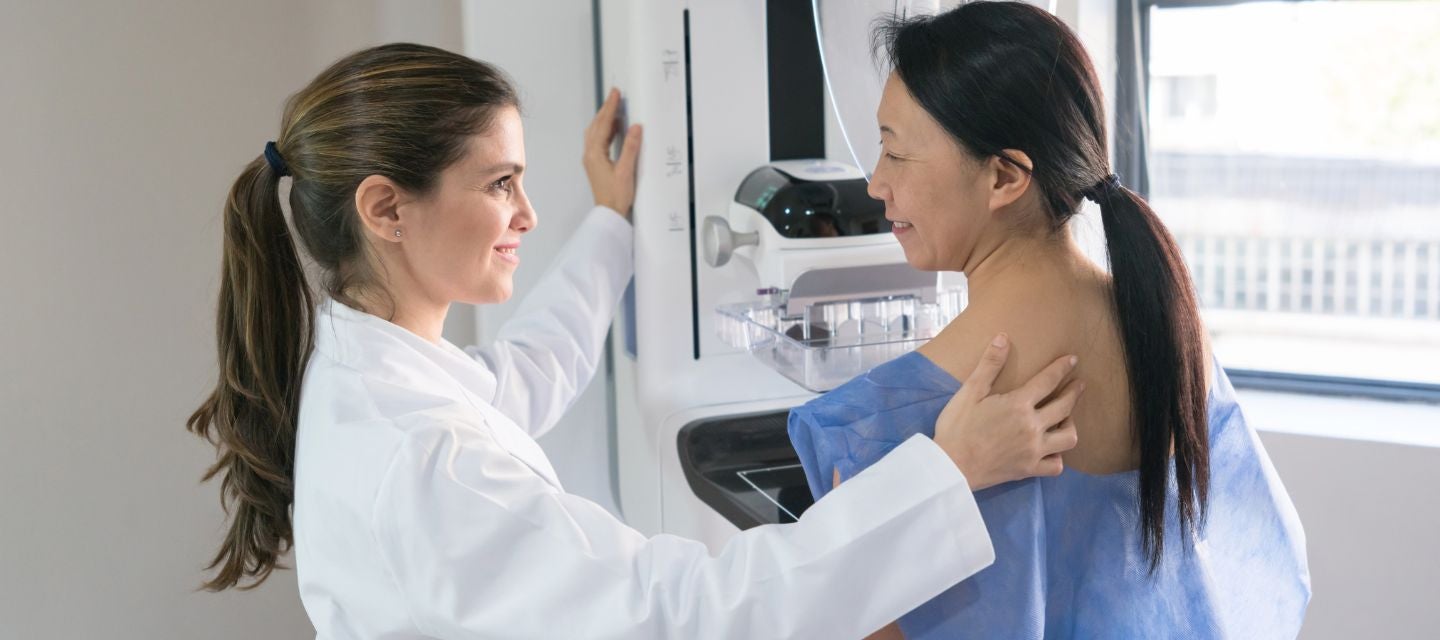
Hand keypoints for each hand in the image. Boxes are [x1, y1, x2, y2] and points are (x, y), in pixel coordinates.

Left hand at [584, 88, 641, 217]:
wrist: (610, 213)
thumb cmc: (617, 195)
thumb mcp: (626, 170)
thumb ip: (630, 147)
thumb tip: (635, 127)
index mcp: (595, 154)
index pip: (604, 124)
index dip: (610, 107)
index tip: (615, 93)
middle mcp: (590, 154)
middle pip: (596, 126)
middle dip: (605, 110)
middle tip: (614, 96)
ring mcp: (591, 159)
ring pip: (595, 132)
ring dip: (604, 120)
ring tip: (615, 109)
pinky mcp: (596, 164)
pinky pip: (598, 141)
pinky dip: (605, 131)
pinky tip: (614, 129)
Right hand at [933, 334, 1083, 490]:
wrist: (950, 466)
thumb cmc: (957, 427)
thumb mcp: (970, 391)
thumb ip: (989, 365)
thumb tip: (1003, 337)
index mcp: (1019, 404)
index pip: (1048, 381)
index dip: (1062, 368)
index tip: (1073, 360)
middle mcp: (1032, 427)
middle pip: (1065, 407)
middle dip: (1074, 392)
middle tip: (1079, 384)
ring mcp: (1034, 450)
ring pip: (1068, 438)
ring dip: (1070, 425)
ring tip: (1066, 418)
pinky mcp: (1029, 469)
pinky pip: (1056, 465)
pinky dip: (1057, 457)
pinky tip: (1052, 450)